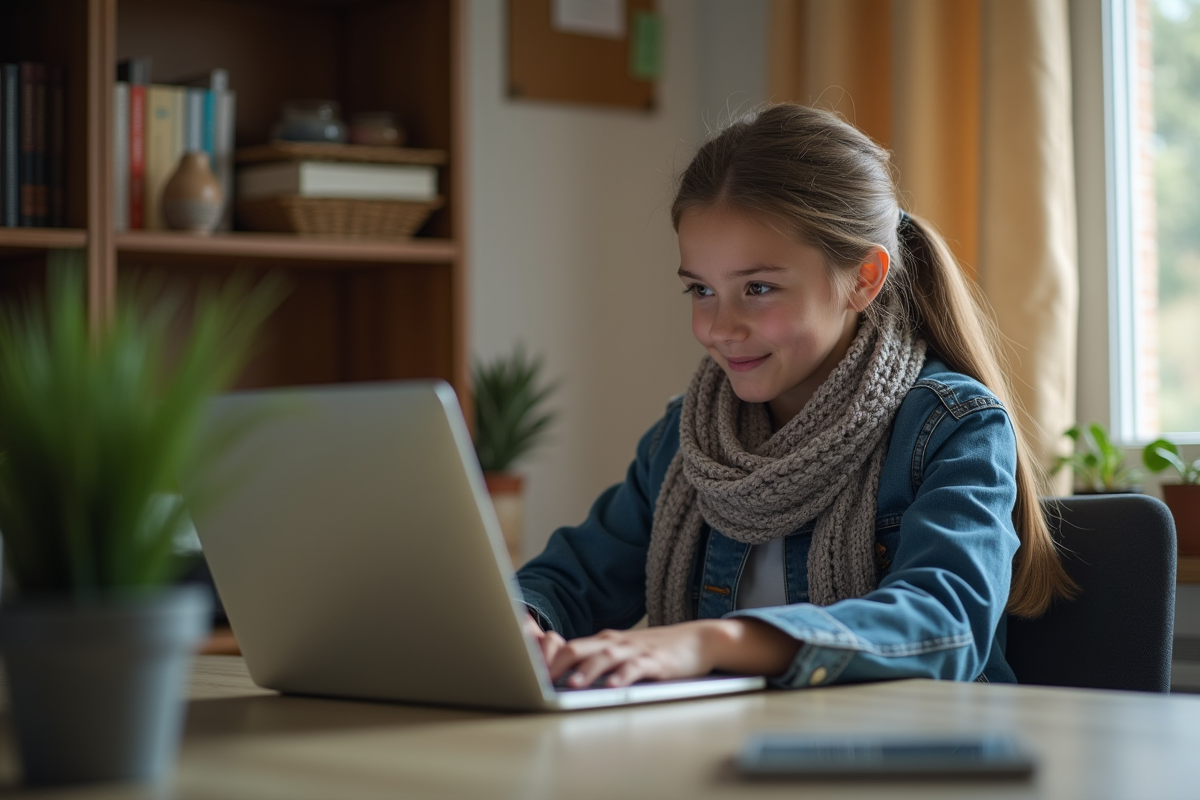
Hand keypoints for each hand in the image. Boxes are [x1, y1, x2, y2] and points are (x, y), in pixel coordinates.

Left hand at [542, 619, 800, 688]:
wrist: (698, 640)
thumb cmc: (656, 649)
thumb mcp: (623, 651)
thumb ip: (599, 660)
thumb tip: (567, 677)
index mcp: (605, 640)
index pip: (570, 646)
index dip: (549, 659)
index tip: (531, 674)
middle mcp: (616, 642)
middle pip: (580, 648)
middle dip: (559, 664)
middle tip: (541, 681)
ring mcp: (635, 651)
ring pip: (605, 658)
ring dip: (587, 671)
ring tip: (572, 685)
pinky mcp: (656, 662)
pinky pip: (636, 669)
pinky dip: (622, 677)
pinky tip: (613, 687)